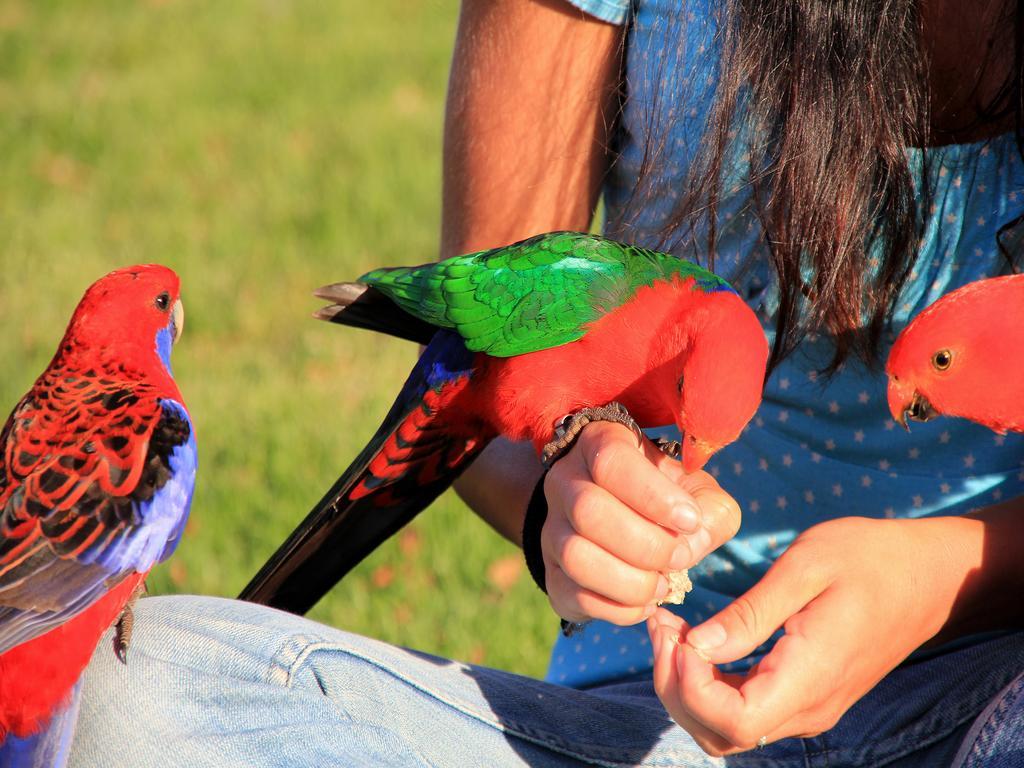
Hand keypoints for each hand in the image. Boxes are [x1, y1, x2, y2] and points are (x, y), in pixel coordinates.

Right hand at [541, 421, 740, 624]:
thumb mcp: (695, 489)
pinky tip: (645, 602)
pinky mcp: (552, 573)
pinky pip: (574, 595)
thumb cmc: (663, 496)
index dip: (653, 496)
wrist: (620, 517)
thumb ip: (711, 510)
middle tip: (679, 558)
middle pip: (589, 510)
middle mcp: (565, 481)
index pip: (612, 461)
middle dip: (645, 544)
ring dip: (630, 581)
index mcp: (599, 444)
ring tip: (663, 585)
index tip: (689, 520)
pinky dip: (618, 608)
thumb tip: (691, 543)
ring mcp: (551, 529)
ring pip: (576, 556)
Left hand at [647, 515, 982, 754]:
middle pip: (720, 733)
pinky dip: (708, 683)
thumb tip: (698, 646)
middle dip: (675, 685)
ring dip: (687, 686)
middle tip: (661, 624)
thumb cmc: (871, 559)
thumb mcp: (808, 566)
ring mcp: (807, 707)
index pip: (734, 722)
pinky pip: (743, 710)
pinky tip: (694, 639)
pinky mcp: (803, 695)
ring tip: (671, 628)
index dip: (690, 687)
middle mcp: (808, 708)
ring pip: (727, 728)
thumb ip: (752, 612)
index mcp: (811, 677)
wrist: (928, 576)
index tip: (677, 632)